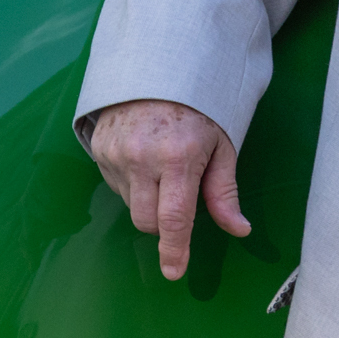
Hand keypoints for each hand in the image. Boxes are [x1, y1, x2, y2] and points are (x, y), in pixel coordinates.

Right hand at [83, 99, 246, 280]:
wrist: (157, 66)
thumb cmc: (197, 107)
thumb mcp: (221, 145)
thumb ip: (224, 192)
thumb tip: (239, 228)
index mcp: (178, 157)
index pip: (174, 218)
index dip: (174, 250)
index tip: (173, 272)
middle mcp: (142, 157)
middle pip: (147, 221)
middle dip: (163, 222)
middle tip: (179, 193)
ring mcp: (116, 152)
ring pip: (131, 204)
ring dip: (148, 199)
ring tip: (162, 164)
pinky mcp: (99, 148)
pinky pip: (115, 184)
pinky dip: (132, 182)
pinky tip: (143, 157)